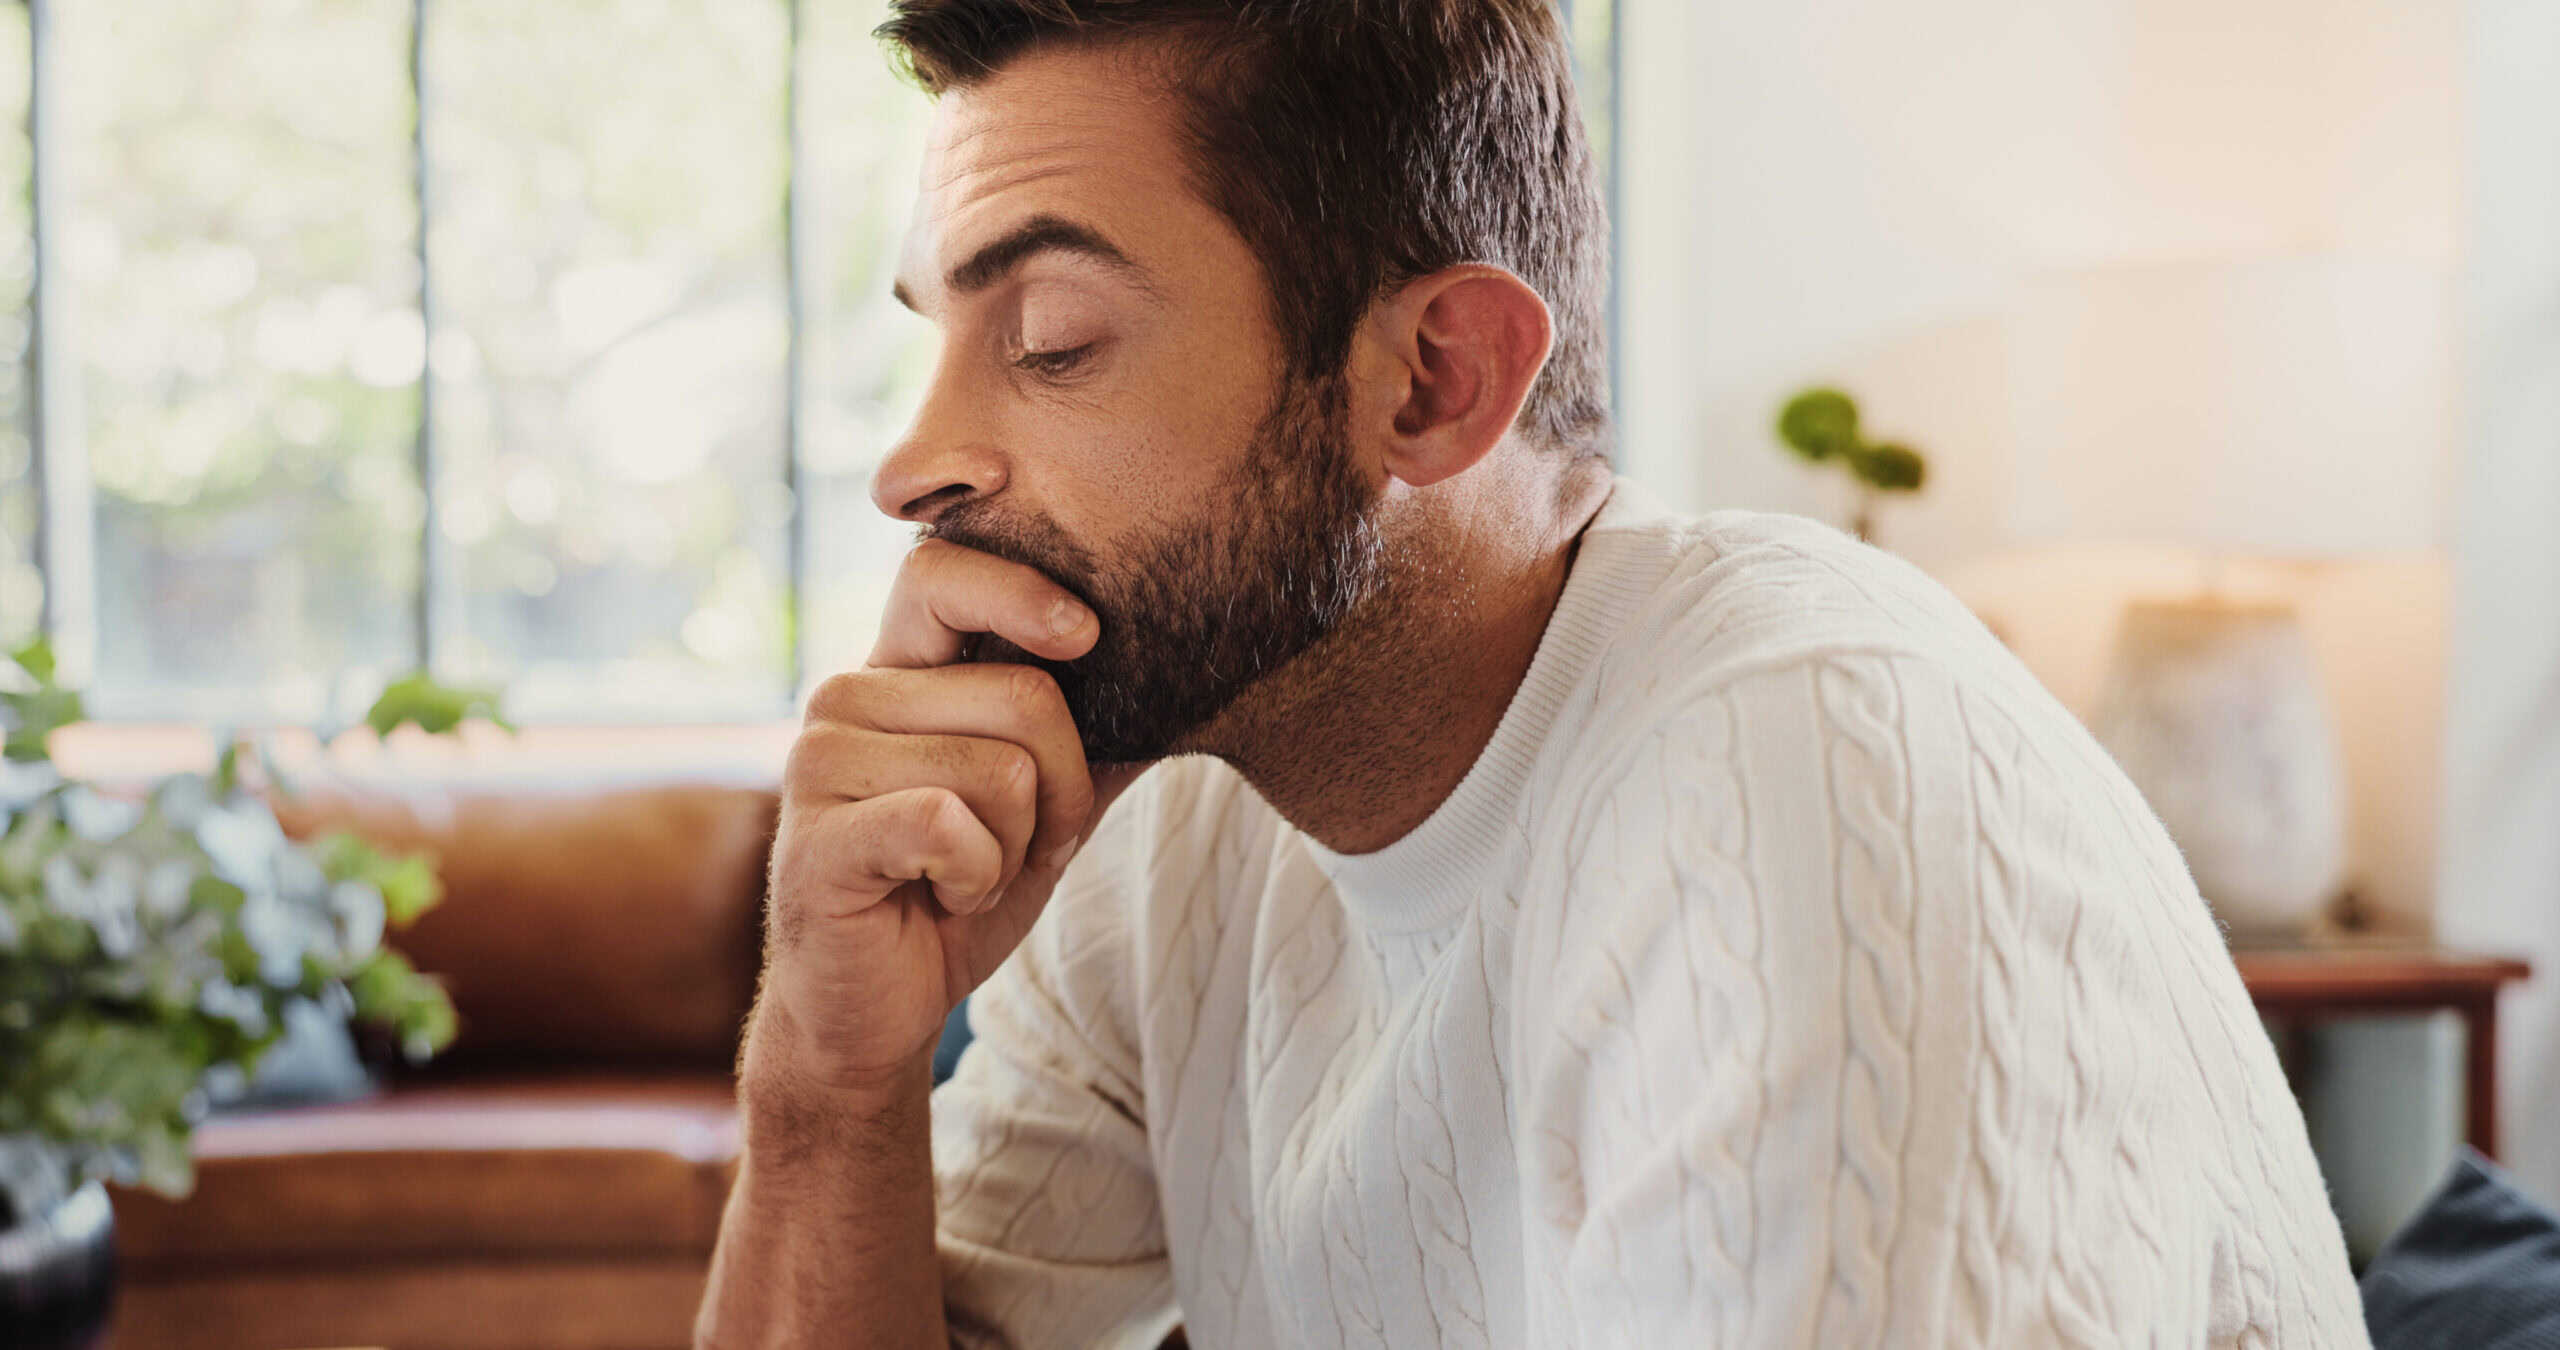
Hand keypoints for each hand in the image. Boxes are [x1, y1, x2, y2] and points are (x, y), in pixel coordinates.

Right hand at [750, 539, 1145, 1095]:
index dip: (1022, 593)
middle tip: (1014, 844)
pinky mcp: (816, 836)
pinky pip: (952, 825)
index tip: (1087, 636)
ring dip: (1015, 847)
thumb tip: (1194, 677)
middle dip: (1059, 790)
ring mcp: (819, 762)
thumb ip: (1100, 740)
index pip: (941, 572)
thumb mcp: (1046, 810)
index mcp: (896, 673)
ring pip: (1001, 769)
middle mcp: (846, 697)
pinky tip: (939, 896)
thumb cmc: (956, 896)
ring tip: (965, 874)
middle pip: (1023, 696)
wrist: (873, 1013)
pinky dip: (977, 878)